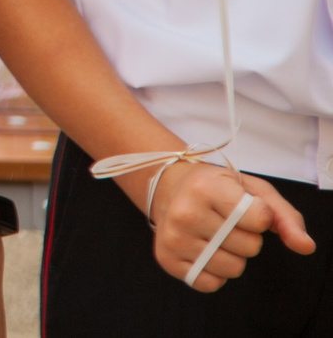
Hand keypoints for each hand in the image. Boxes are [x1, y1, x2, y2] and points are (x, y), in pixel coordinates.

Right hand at [135, 160, 314, 289]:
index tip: (244, 206)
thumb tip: (305, 247)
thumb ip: (285, 217)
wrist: (168, 187)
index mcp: (206, 188)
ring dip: (233, 256)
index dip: (260, 217)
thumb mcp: (253, 190)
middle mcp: (185, 213)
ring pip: (233, 269)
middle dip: (247, 237)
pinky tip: (204, 250)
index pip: (260, 219)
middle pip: (250, 247)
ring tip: (216, 235)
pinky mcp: (166, 259)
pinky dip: (215, 272)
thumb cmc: (217, 188)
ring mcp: (173, 238)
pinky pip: (211, 284)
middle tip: (227, 221)